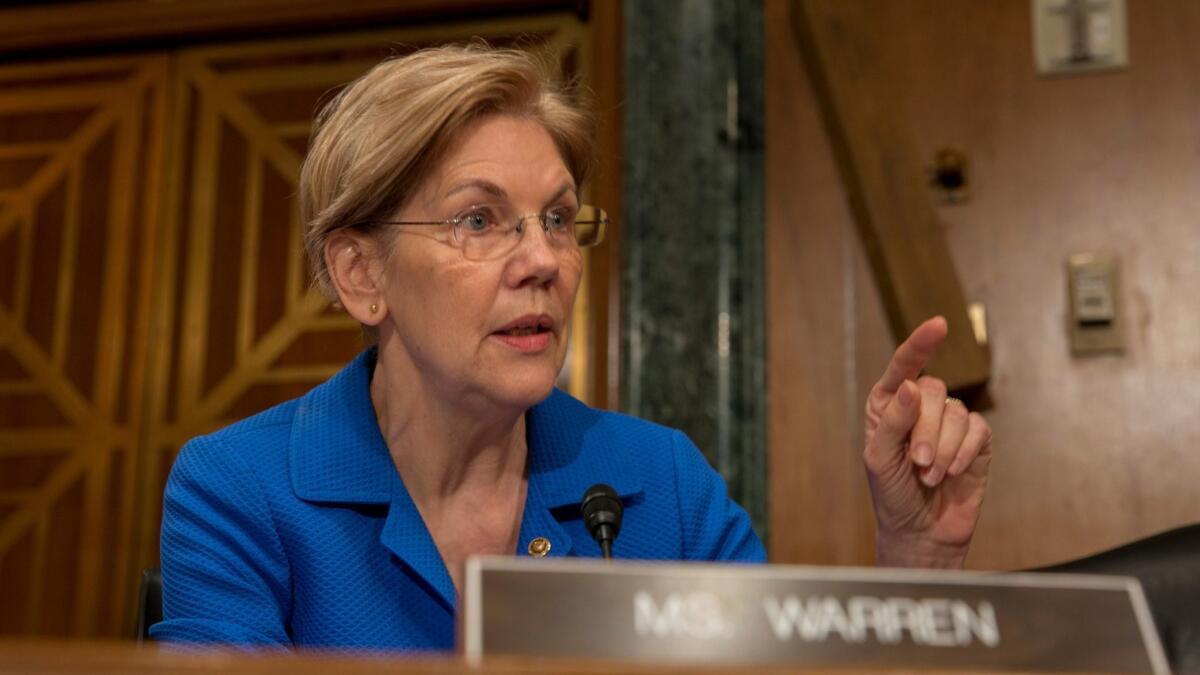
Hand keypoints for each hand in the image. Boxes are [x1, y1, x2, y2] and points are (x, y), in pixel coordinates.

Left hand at [863, 316, 992, 568]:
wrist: (921, 531)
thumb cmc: (892, 493)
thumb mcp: (879, 458)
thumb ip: (893, 421)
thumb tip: (912, 386)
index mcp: (889, 404)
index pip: (904, 367)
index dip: (920, 344)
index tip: (939, 325)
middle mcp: (921, 407)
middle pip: (935, 391)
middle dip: (927, 430)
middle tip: (919, 464)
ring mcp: (950, 423)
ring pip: (957, 413)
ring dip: (944, 449)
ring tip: (931, 476)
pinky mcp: (976, 441)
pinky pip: (978, 430)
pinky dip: (964, 453)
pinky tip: (954, 472)